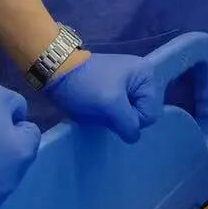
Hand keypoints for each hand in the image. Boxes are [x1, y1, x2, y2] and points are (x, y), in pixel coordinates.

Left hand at [44, 52, 163, 142]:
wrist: (57, 72)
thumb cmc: (86, 86)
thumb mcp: (111, 106)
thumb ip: (129, 125)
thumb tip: (133, 136)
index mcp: (146, 75)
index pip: (150, 113)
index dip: (132, 119)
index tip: (112, 110)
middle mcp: (141, 77)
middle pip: (141, 114)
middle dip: (123, 118)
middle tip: (105, 110)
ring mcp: (127, 83)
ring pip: (129, 115)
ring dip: (114, 117)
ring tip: (98, 107)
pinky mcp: (114, 89)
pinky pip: (119, 111)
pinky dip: (108, 114)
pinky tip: (96, 107)